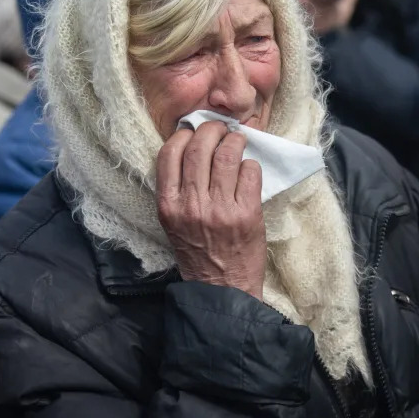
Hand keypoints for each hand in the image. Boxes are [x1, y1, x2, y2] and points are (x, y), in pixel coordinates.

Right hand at [156, 121, 266, 299]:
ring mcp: (220, 209)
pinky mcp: (246, 214)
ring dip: (235, 140)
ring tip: (237, 140)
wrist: (222, 289)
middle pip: (199, 147)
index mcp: (168, 206)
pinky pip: (250, 172)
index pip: (169, 154)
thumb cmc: (197, 255)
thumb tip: (192, 150)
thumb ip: (177, 191)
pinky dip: (250, 164)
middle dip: (211, 130)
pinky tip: (248, 169)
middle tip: (220, 128)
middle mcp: (192, 205)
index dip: (182, 135)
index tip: (192, 131)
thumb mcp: (172, 224)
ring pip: (227, 154)